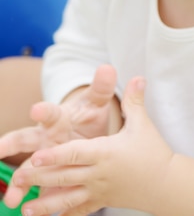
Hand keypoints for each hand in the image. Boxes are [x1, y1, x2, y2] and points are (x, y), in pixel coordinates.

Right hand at [0, 64, 119, 208]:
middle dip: (10, 145)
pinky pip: (39, 191)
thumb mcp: (95, 102)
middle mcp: (44, 137)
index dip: (43, 110)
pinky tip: (28, 214)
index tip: (36, 108)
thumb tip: (108, 68)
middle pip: (24, 140)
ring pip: (27, 170)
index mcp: (57, 117)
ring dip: (19, 183)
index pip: (48, 112)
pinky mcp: (48, 178)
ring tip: (12, 199)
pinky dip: (35, 204)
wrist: (87, 133)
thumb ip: (101, 87)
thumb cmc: (88, 115)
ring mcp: (44, 159)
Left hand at [10, 76, 176, 215]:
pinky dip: (63, 215)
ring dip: (46, 204)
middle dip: (41, 177)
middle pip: (65, 176)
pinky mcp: (102, 202)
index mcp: (105, 152)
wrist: (167, 183)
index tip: (37, 156)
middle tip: (20, 177)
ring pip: (67, 198)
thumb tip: (139, 76)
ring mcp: (99, 190)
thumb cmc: (154, 151)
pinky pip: (79, 210)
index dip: (55, 155)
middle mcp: (99, 174)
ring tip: (26, 208)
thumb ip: (135, 101)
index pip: (75, 154)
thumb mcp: (142, 124)